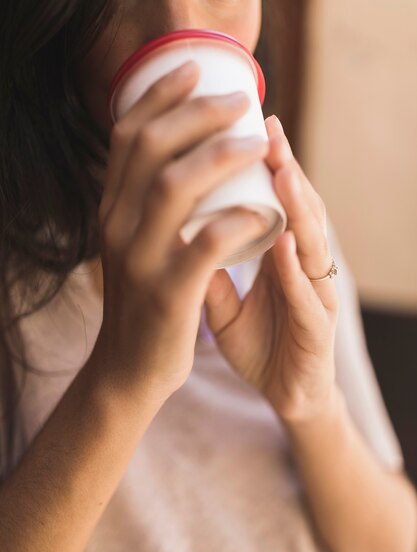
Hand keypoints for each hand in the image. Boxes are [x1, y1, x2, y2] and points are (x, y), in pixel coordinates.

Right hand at [90, 60, 269, 406]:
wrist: (129, 368)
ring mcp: (140, 259)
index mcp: (110, 209)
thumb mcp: (134, 245)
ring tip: (257, 143)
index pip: (127, 136)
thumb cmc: (145, 301)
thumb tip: (180, 156)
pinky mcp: (168, 292)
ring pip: (175, 186)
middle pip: (151, 148)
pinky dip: (234, 219)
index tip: (194, 71)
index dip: (159, 96)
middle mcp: (117, 226)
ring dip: (220, 155)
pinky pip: (205, 244)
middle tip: (239, 100)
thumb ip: (146, 205)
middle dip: (197, 113)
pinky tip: (258, 209)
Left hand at [204, 115, 339, 422]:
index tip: (238, 125)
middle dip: (284, 167)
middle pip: (299, 211)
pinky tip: (286, 240)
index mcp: (282, 257)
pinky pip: (306, 297)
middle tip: (266, 128)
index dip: (262, 165)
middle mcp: (303, 269)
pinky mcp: (316, 331)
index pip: (276, 202)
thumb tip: (174, 231)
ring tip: (282, 169)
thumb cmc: (260, 340)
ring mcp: (314, 297)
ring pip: (311, 244)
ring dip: (298, 205)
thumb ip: (204, 267)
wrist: (282, 392)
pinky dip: (295, 268)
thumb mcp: (221, 301)